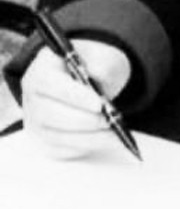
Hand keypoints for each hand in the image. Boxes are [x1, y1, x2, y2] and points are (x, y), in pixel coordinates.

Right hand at [21, 40, 131, 158]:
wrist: (94, 80)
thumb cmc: (95, 66)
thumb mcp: (104, 57)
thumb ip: (102, 64)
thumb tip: (99, 75)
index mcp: (41, 70)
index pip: (50, 84)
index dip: (74, 96)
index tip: (100, 104)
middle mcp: (32, 98)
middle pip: (50, 114)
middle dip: (84, 120)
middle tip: (110, 120)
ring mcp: (36, 122)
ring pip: (58, 137)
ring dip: (90, 138)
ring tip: (117, 134)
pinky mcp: (45, 141)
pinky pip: (63, 151)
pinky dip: (87, 147)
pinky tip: (109, 141)